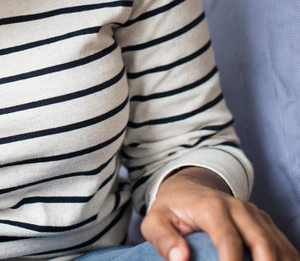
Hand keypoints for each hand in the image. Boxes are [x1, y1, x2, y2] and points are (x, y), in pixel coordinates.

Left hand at [141, 166, 298, 260]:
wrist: (188, 187)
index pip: (228, 239)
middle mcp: (238, 208)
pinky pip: (283, 244)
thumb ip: (163, 238)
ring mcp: (254, 214)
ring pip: (277, 244)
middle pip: (261, 242)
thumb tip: (180, 258)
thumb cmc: (170, 208)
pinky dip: (285, 259)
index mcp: (211, 207)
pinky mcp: (264, 222)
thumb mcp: (155, 220)